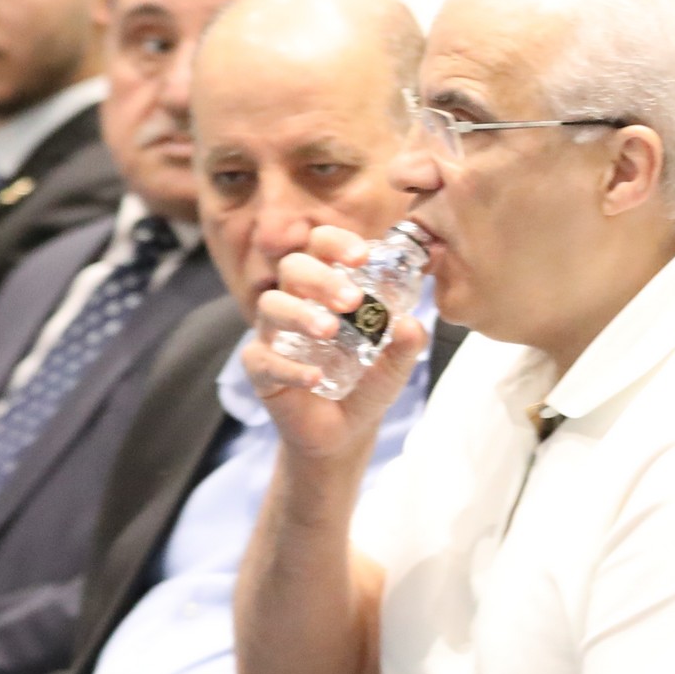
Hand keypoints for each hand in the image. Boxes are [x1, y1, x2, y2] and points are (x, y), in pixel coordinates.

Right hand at [242, 224, 427, 464]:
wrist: (347, 430)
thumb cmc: (367, 381)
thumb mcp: (396, 361)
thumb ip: (408, 340)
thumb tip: (413, 323)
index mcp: (325, 287)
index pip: (321, 247)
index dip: (337, 243)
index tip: (362, 256)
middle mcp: (295, 302)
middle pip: (292, 268)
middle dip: (322, 278)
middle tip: (352, 300)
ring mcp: (273, 334)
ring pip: (272, 307)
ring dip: (301, 314)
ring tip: (329, 330)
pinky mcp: (260, 369)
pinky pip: (264, 360)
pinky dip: (291, 368)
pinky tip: (315, 378)